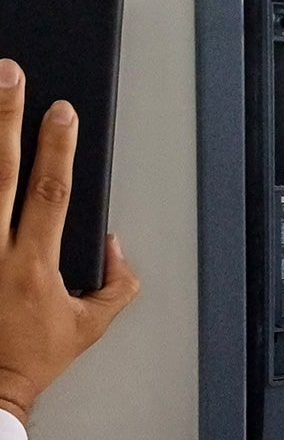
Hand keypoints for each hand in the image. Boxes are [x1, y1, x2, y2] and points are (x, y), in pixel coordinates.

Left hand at [0, 60, 138, 423]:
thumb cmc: (29, 362)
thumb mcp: (88, 327)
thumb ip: (116, 285)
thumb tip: (116, 248)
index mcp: (34, 266)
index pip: (50, 192)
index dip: (59, 149)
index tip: (62, 112)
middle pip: (0, 171)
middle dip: (6, 118)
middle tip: (8, 77)